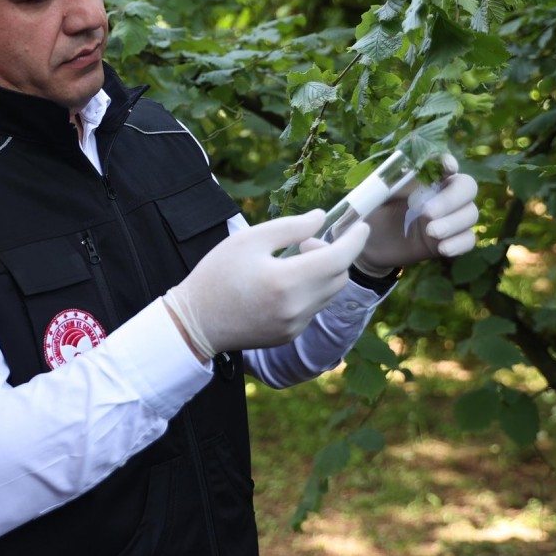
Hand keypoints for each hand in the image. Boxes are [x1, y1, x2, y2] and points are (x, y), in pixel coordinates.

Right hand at [162, 210, 369, 360]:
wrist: (195, 322)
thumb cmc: (217, 275)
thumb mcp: (248, 240)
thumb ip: (289, 228)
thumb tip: (320, 219)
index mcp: (285, 281)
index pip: (338, 259)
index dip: (354, 240)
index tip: (360, 225)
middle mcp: (296, 308)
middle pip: (339, 277)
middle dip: (334, 255)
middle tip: (305, 243)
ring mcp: (294, 325)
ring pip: (328, 294)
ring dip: (323, 274)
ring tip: (292, 263)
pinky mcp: (289, 336)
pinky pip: (313, 309)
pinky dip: (309, 291)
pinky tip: (281, 285)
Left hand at [356, 153, 478, 273]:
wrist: (371, 245)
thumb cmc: (375, 213)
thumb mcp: (377, 197)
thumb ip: (388, 184)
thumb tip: (396, 173)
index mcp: (427, 177)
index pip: (445, 164)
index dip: (448, 162)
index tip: (447, 167)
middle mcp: (444, 194)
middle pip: (467, 187)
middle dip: (451, 199)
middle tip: (428, 213)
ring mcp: (450, 217)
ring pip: (470, 214)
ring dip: (453, 223)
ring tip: (430, 232)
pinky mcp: (451, 239)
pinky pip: (469, 239)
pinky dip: (459, 244)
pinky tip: (442, 249)